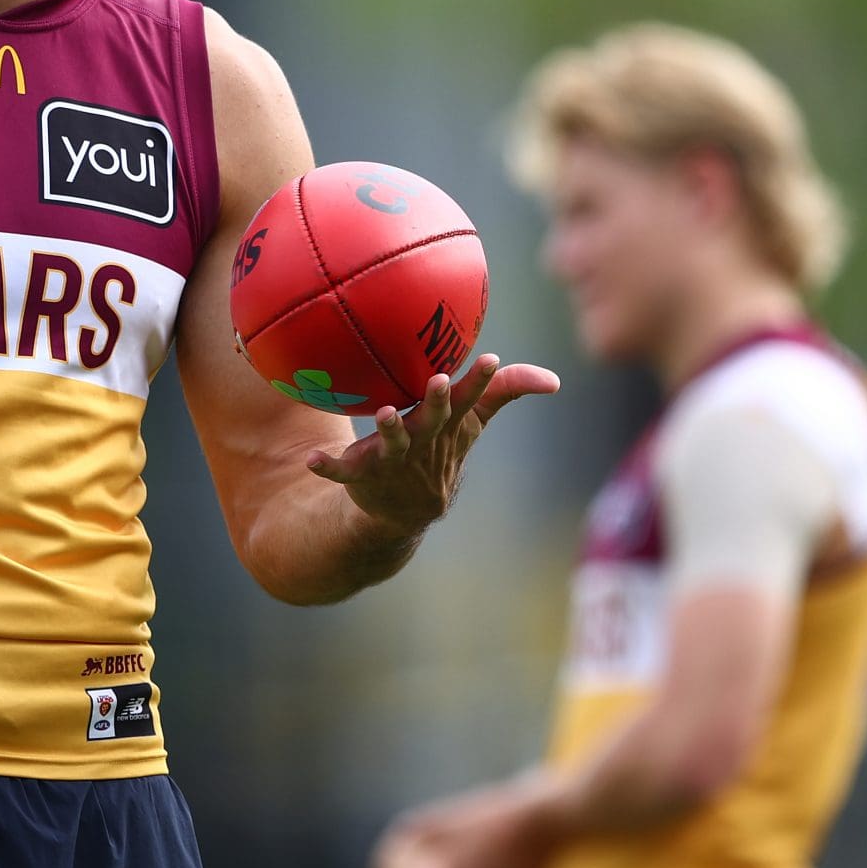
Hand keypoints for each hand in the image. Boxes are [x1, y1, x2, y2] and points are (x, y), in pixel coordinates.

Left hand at [310, 354, 559, 533]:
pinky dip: (328, 468)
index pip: (469, 401)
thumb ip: (505, 391)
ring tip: (384, 414)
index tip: (490, 358)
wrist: (402, 508)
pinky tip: (311, 460)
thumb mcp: (472, 422)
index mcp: (447, 426)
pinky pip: (342, 471)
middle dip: (437, 404)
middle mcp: (421, 442)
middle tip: (439, 381)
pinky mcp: (360, 475)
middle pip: (432, 421)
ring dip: (389, 432)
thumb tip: (555, 380)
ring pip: (391, 445)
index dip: (480, 381)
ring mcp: (391, 461)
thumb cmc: (438, 449)